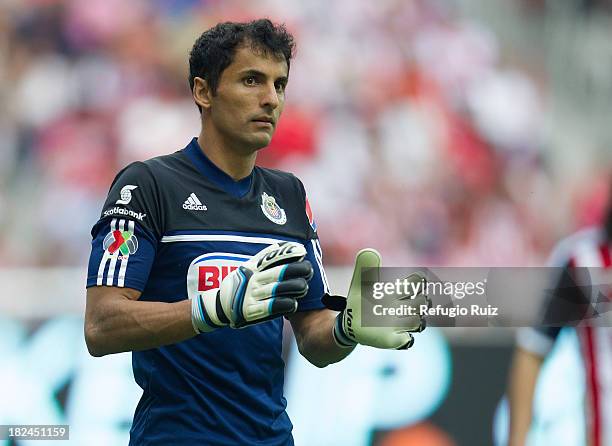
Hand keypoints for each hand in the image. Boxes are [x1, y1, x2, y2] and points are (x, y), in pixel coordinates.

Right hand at [191, 242, 312, 331]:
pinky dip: (285, 304)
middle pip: (279, 272)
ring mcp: (251, 295)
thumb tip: (282, 245)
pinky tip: (294, 303)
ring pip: (278, 289)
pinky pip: (272, 307)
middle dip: (297, 270)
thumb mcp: (247, 268)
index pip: (271, 257)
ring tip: (304, 286)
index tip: (301, 251)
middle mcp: (252, 280)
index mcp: (252, 268)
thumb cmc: (239, 285)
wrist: (218, 306)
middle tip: (308, 269)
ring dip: (295, 287)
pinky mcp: (251, 311)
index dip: (287, 254)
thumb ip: (264, 258)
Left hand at [323, 249, 427, 348]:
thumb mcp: (361, 282)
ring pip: (419, 323)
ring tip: (402, 317)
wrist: (351, 321)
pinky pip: (406, 341)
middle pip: (424, 303)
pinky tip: (401, 337)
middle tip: (408, 301)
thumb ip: (365, 266)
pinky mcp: (392, 339)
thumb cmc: (361, 298)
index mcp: (398, 291)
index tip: (414, 282)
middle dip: (421, 302)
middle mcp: (403, 308)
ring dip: (414, 319)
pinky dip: (406, 340)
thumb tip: (369, 251)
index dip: (418, 282)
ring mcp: (400, 325)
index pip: (418, 283)